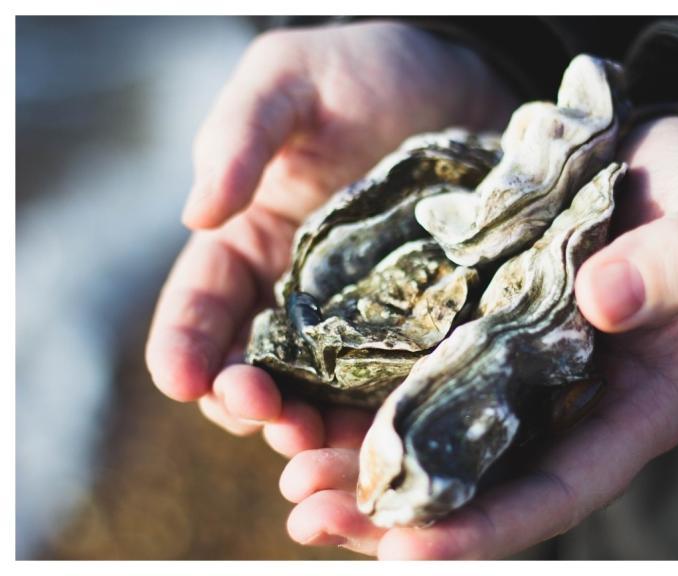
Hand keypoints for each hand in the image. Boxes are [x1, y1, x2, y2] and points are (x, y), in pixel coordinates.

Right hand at [144, 23, 516, 449]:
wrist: (463, 84)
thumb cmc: (366, 73)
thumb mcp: (291, 81)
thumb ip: (239, 136)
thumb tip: (196, 214)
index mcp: (250, 246)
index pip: (201, 308)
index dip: (183, 347)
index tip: (180, 378)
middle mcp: (297, 297)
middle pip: (256, 370)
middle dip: (249, 402)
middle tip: (266, 415)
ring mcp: (360, 321)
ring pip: (320, 396)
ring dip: (312, 428)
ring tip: (320, 441)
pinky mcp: (420, 331)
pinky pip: (392, 386)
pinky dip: (381, 418)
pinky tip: (390, 432)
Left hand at [277, 116, 677, 557]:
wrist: (650, 156)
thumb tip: (603, 303)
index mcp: (632, 407)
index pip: (558, 491)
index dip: (484, 529)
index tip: (403, 550)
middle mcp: (563, 404)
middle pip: (479, 483)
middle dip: (397, 509)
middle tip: (309, 514)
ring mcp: (512, 369)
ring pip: (435, 437)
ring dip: (362, 461)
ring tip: (289, 472)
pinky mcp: (472, 326)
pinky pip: (414, 371)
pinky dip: (364, 393)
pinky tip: (306, 394)